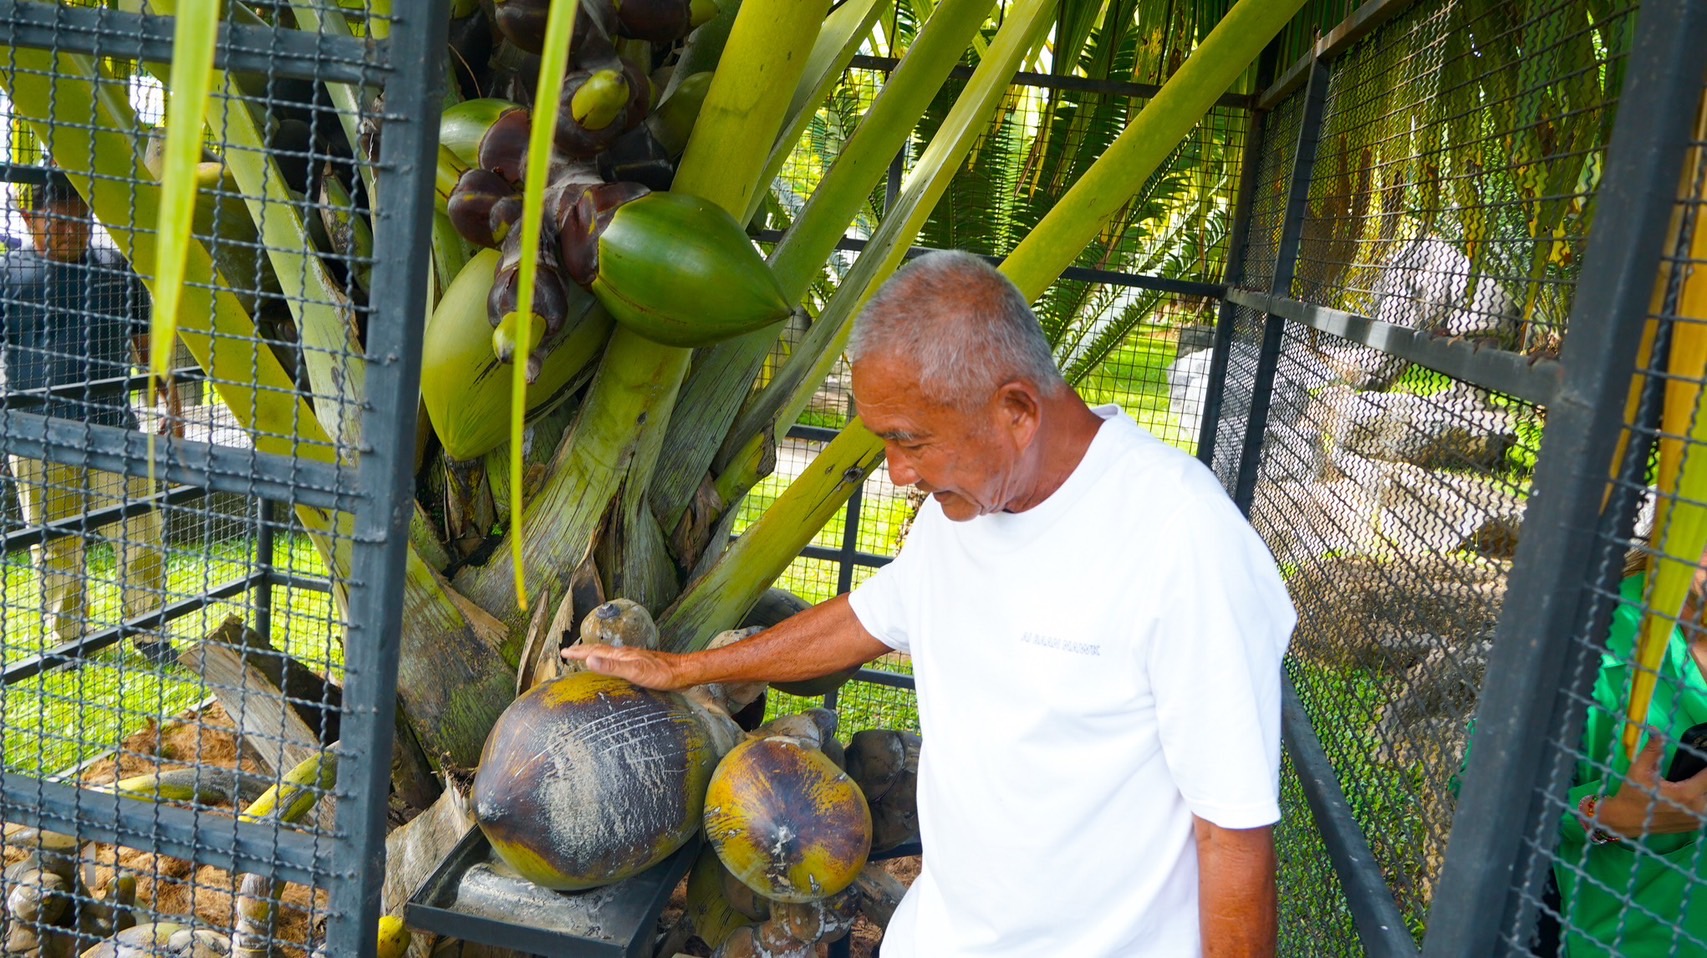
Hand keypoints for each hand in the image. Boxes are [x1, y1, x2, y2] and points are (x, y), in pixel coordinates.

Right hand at [560, 643, 684, 689]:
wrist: (684, 672)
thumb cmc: (661, 673)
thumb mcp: (634, 671)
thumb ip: (612, 666)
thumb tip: (588, 659)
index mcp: (621, 655)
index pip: (594, 651)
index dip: (578, 652)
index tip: (563, 652)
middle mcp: (626, 655)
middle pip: (600, 651)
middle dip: (583, 651)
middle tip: (569, 652)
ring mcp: (634, 660)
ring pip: (609, 656)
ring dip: (595, 656)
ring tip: (586, 658)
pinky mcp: (642, 667)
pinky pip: (618, 663)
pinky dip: (609, 663)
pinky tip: (613, 669)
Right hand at [1596, 737, 1706, 837]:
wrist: (1625, 821)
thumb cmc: (1631, 795)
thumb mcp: (1638, 771)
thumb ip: (1653, 751)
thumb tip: (1657, 730)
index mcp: (1685, 793)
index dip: (1706, 765)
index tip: (1702, 756)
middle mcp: (1697, 808)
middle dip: (1705, 778)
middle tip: (1697, 770)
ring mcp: (1698, 819)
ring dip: (1704, 788)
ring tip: (1696, 780)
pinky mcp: (1696, 825)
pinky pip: (1706, 809)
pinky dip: (1702, 799)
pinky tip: (1694, 792)